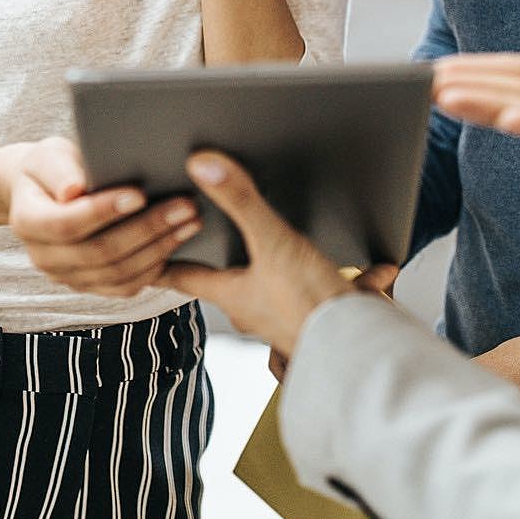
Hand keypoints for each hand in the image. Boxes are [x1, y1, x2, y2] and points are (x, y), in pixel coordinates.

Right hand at [5, 137, 202, 297]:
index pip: (66, 224)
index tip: (140, 193)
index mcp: (26, 222)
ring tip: (191, 222)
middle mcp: (44, 257)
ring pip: (117, 274)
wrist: (47, 191)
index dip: (103, 212)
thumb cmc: (51, 167)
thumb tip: (73, 190)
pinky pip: (125, 287)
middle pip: (99, 252)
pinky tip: (178, 244)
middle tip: (185, 206)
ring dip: (159, 249)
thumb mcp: (48, 155)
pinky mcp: (91, 286)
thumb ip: (59, 170)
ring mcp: (68, 277)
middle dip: (146, 229)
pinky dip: (154, 268)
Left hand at [158, 151, 391, 359]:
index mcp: (233, 293)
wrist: (364, 351)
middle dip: (221, 257)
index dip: (161, 260)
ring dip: (286, 266)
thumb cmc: (312, 307)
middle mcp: (256, 309)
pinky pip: (336, 293)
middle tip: (208, 234)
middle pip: (228, 278)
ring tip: (291, 245)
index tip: (141, 253)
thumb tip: (202, 166)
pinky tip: (378, 270)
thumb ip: (240, 202)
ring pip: (281, 285)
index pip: (182, 275)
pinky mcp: (327, 318)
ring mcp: (291, 316)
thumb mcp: (273, 243)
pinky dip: (354, 280)